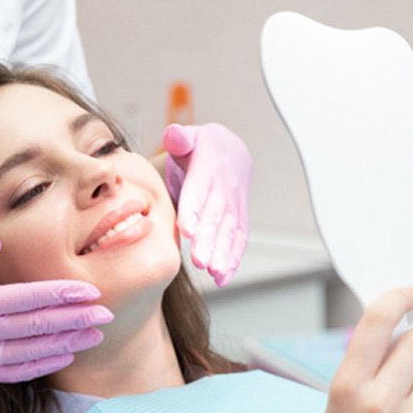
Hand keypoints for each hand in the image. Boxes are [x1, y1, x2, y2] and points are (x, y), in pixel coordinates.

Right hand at [0, 234, 112, 381]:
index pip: (31, 299)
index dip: (64, 295)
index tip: (92, 293)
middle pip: (40, 327)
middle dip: (77, 320)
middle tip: (108, 315)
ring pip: (34, 353)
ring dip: (68, 344)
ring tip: (95, 337)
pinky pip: (15, 374)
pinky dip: (42, 366)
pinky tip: (63, 357)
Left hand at [162, 123, 252, 286]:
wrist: (232, 152)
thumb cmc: (202, 149)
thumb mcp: (190, 137)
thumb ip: (180, 138)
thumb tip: (173, 134)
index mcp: (209, 169)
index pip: (200, 190)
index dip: (195, 209)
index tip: (187, 229)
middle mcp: (224, 189)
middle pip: (216, 217)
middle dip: (209, 240)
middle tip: (199, 260)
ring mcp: (234, 206)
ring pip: (229, 232)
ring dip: (222, 254)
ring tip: (214, 273)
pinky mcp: (238, 220)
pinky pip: (238, 240)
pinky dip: (233, 260)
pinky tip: (222, 278)